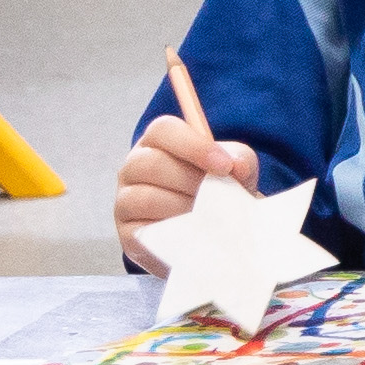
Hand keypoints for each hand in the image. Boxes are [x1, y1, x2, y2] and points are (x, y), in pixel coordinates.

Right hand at [109, 113, 260, 275]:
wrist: (215, 235)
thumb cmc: (218, 192)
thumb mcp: (233, 170)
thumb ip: (239, 158)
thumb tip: (237, 166)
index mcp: (157, 143)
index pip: (163, 129)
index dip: (194, 145)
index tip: (225, 165)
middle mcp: (133, 168)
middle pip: (152, 164)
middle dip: (193, 181)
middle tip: (219, 196)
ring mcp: (124, 200)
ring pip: (147, 198)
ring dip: (185, 207)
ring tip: (210, 215)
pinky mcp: (128, 233)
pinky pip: (145, 230)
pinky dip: (175, 231)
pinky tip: (195, 231)